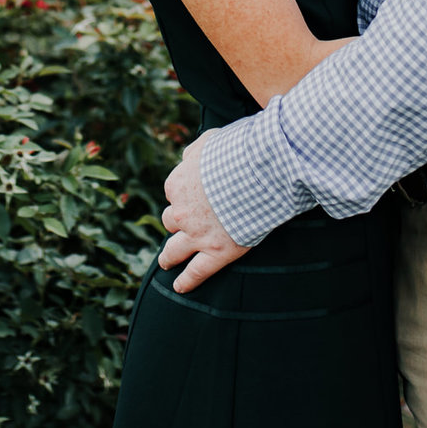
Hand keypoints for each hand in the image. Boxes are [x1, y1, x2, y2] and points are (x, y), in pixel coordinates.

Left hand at [158, 134, 250, 293]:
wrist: (259, 171)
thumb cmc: (239, 151)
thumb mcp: (210, 141)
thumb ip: (195, 151)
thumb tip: (188, 157)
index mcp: (177, 184)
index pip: (174, 193)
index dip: (184, 196)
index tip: (193, 198)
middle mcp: (181, 211)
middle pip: (171, 221)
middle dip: (177, 223)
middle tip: (184, 227)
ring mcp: (197, 234)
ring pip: (174, 249)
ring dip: (169, 256)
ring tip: (167, 262)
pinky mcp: (217, 252)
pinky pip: (196, 272)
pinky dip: (186, 281)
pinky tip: (180, 286)